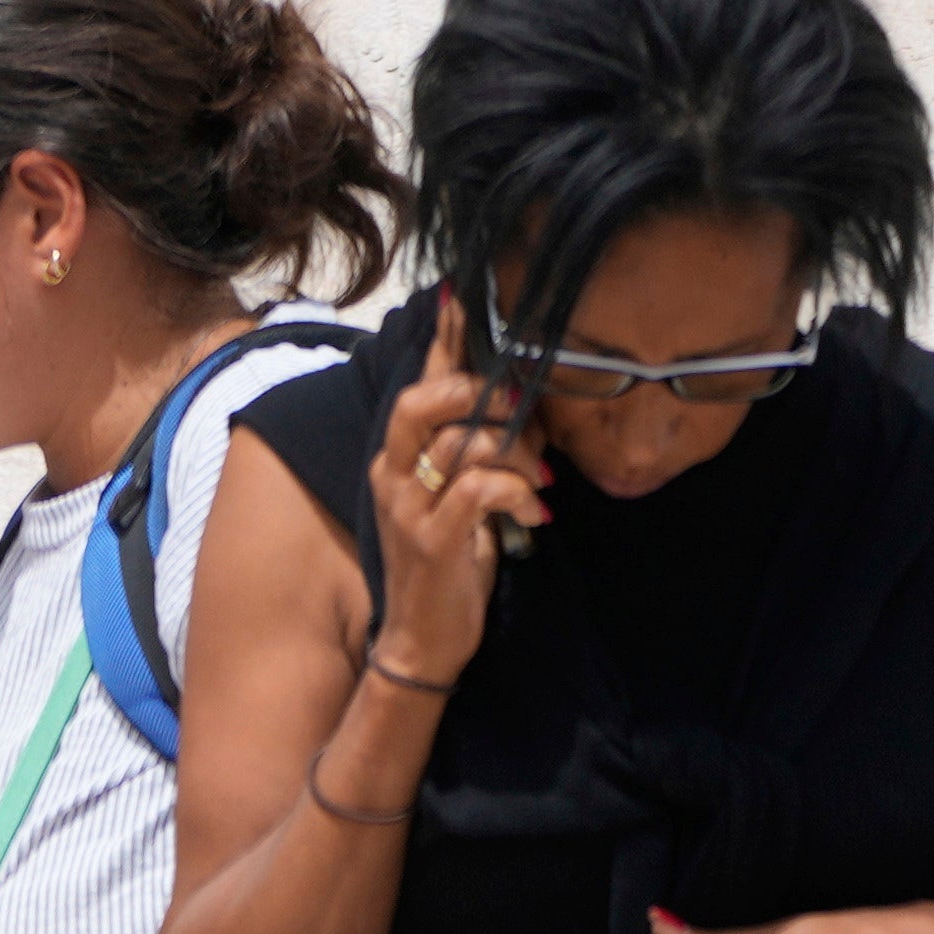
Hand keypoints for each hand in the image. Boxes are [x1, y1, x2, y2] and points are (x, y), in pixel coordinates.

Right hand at [364, 295, 546, 682]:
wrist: (423, 638)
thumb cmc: (447, 567)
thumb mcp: (456, 501)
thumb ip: (472, 457)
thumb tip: (517, 413)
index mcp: (397, 460)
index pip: (417, 386)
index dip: (440, 341)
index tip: (457, 295)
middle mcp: (393, 475)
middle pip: (423, 402)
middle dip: (478, 393)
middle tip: (519, 408)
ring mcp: (409, 506)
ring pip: (464, 442)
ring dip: (518, 454)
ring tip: (541, 481)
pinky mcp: (434, 537)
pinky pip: (481, 488)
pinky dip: (516, 493)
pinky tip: (533, 514)